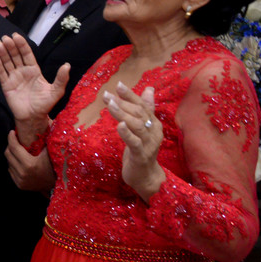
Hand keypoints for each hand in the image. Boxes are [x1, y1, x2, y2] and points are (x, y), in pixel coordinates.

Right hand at [0, 34, 67, 143]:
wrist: (33, 118)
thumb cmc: (45, 105)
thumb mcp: (56, 91)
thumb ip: (61, 78)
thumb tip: (67, 65)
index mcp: (34, 70)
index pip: (27, 54)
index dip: (22, 45)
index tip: (16, 36)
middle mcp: (23, 72)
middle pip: (15, 56)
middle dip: (10, 46)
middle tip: (5, 38)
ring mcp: (14, 78)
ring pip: (7, 62)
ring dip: (2, 53)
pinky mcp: (6, 86)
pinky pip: (1, 74)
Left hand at [4, 130, 56, 190]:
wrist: (59, 185)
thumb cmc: (56, 166)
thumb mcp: (51, 152)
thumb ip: (46, 140)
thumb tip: (44, 122)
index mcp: (29, 164)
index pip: (14, 147)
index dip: (11, 138)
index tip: (12, 132)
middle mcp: (22, 173)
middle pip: (8, 154)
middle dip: (10, 145)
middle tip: (15, 140)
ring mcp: (20, 180)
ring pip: (8, 163)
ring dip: (12, 155)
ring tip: (18, 150)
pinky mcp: (19, 185)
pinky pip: (11, 171)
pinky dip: (14, 164)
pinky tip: (20, 160)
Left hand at [105, 83, 164, 199]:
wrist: (146, 176)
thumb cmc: (142, 150)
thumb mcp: (142, 129)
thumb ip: (145, 109)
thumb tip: (149, 89)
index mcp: (153, 123)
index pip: (142, 105)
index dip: (130, 95)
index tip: (118, 84)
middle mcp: (154, 131)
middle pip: (138, 113)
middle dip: (122, 103)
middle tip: (107, 95)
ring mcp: (149, 144)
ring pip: (136, 125)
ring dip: (122, 114)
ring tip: (110, 105)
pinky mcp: (141, 155)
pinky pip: (134, 142)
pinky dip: (127, 133)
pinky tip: (119, 125)